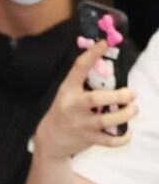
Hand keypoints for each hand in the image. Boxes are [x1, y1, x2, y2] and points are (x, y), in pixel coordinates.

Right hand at [33, 40, 137, 160]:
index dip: (92, 54)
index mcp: (68, 91)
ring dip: (126, 114)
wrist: (51, 139)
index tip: (106, 42)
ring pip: (108, 120)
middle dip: (120, 95)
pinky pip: (111, 140)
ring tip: (133, 109)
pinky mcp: (88, 139)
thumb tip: (109, 60)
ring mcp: (81, 124)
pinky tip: (126, 131)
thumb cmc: (66, 110)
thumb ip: (85, 80)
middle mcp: (73, 107)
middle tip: (132, 93)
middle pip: (96, 99)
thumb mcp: (68, 92)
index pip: (78, 68)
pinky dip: (123, 136)